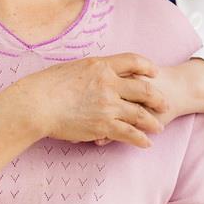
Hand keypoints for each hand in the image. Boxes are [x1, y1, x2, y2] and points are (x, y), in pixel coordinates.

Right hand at [14, 53, 169, 148]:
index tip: (154, 72)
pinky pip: (128, 133)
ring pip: (139, 113)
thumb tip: (96, 72)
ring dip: (152, 121)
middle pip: (143, 88)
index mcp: (101, 65)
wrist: (37, 104)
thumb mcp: (72, 67)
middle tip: (166, 103)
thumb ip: (90, 70)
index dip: (146, 66)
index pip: (132, 60)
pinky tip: (146, 143)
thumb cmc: (47, 85)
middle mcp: (109, 83)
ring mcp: (108, 105)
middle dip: (157, 97)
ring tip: (160, 127)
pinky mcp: (103, 125)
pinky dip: (140, 139)